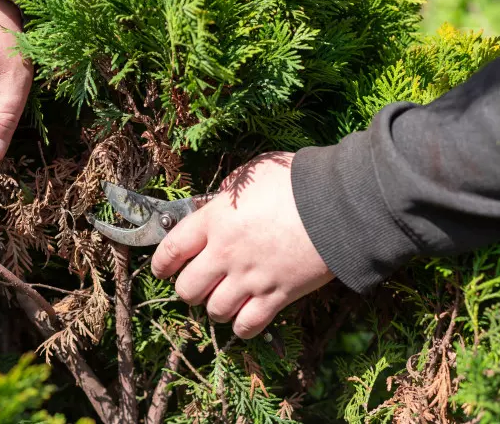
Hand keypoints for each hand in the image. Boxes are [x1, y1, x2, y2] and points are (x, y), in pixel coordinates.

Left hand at [151, 152, 333, 338]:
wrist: (339, 203)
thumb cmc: (296, 180)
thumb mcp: (251, 173)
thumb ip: (226, 193)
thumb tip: (215, 203)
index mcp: (215, 220)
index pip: (171, 250)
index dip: (161, 265)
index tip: (162, 270)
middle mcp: (226, 253)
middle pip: (187, 289)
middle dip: (188, 288)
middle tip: (198, 282)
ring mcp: (251, 278)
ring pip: (214, 311)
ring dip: (215, 307)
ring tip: (223, 298)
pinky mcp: (278, 296)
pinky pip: (248, 326)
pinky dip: (242, 326)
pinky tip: (245, 316)